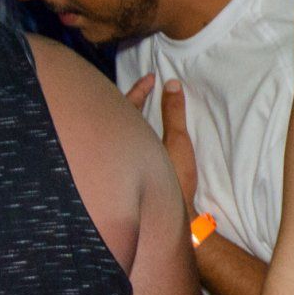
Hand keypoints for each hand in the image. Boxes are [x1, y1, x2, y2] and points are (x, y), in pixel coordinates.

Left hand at [125, 74, 196, 209]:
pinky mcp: (125, 175)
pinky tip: (143, 137)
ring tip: (143, 108)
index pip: (128, 104)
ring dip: (130, 118)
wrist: (170, 217)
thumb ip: (174, 113)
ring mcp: (119, 163)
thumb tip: (171, 84)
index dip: (141, 89)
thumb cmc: (173, 178)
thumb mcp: (177, 142)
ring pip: (118, 133)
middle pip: (117, 118)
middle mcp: (116, 148)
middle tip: (146, 89)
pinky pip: (123, 145)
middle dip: (131, 101)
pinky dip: (133, 132)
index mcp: (125, 137)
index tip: (153, 78)